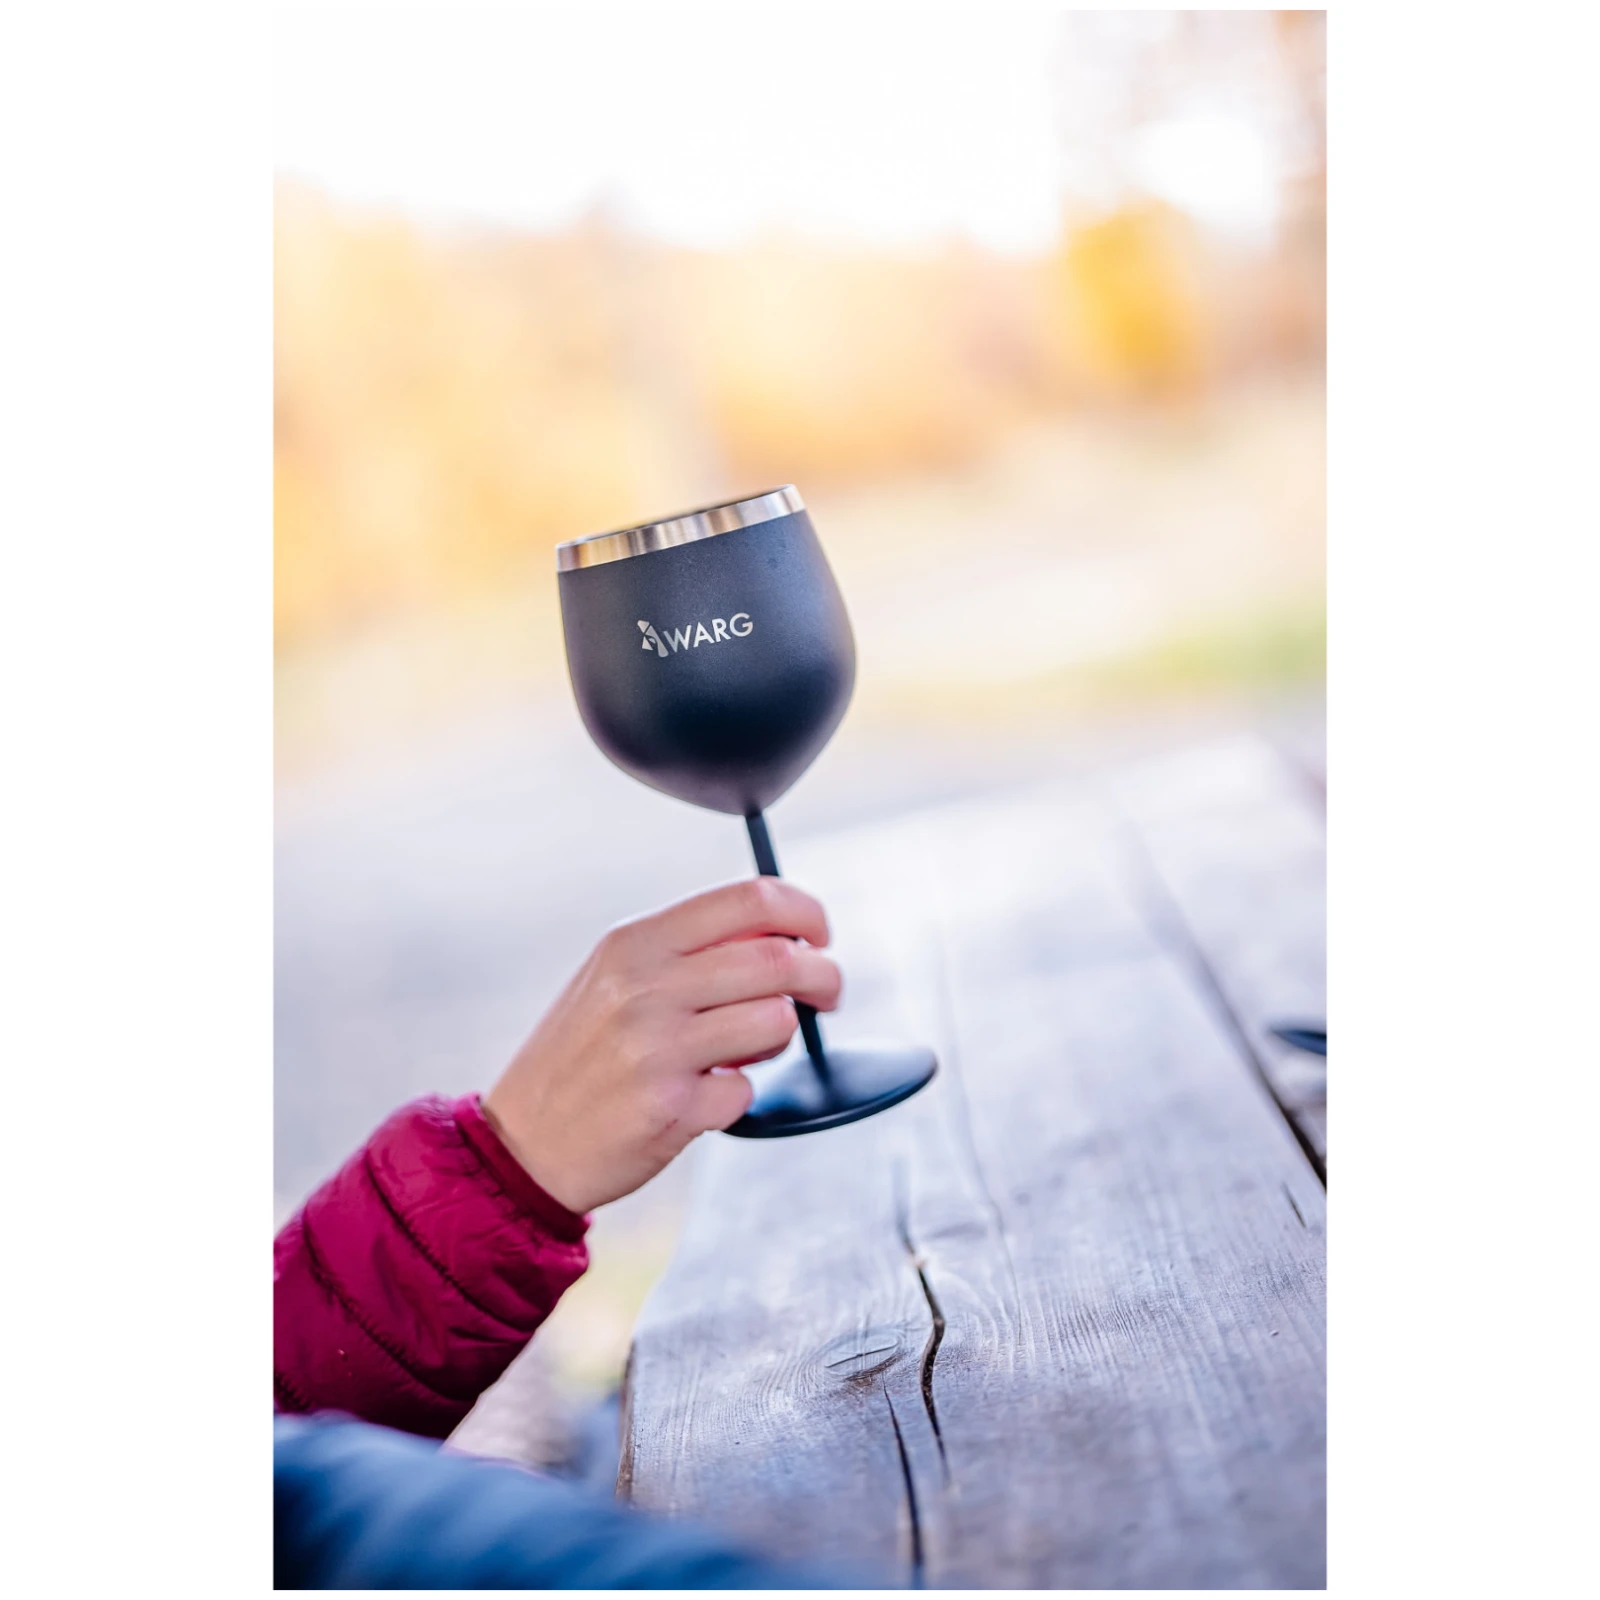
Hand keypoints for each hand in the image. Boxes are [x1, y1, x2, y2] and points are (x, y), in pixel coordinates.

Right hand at [481, 878, 841, 1213]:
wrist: (521, 1144)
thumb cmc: (579, 1057)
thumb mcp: (614, 978)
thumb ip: (687, 951)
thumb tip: (781, 935)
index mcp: (636, 943)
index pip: (750, 899)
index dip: (805, 913)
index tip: (820, 935)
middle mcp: (645, 987)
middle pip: (778, 959)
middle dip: (822, 976)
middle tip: (827, 994)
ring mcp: (657, 1048)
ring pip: (775, 1021)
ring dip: (779, 1037)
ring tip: (747, 1050)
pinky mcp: (670, 1108)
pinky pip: (746, 1089)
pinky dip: (737, 1094)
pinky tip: (702, 1095)